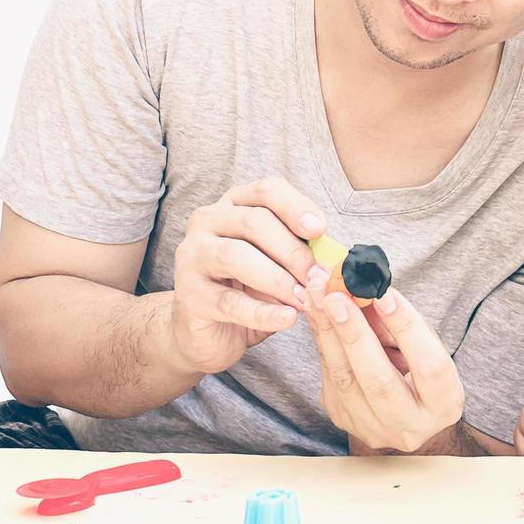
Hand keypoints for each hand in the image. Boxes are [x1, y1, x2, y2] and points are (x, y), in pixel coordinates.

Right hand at [169, 178, 325, 373]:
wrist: (208, 332)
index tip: (320, 230)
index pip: (266, 191)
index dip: (295, 207)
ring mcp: (192, 257)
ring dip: (277, 279)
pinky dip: (262, 312)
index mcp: (234, 206)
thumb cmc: (249, 289)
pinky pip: (228, 301)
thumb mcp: (278, 264)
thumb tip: (334, 256)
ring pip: (236, 256)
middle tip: (318, 276)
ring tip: (304, 299)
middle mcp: (207, 222)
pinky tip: (286, 319)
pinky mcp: (189, 295)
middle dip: (293, 250)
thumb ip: (300, 252)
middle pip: (254, 222)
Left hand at [302, 272, 464, 452]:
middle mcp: (409, 426)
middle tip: (336, 296)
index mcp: (444, 404)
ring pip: (344, 380)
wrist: (402, 414)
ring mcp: (373, 428)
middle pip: (378, 380)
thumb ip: (398, 323)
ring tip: (316, 294)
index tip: (382, 295)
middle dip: (354, 333)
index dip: (406, 328)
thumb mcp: (423, 345)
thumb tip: (366, 289)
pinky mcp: (343, 419)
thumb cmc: (419, 368)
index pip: (428, 365)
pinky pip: (328, 376)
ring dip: (327, 331)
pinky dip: (321, 339)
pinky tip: (315, 310)